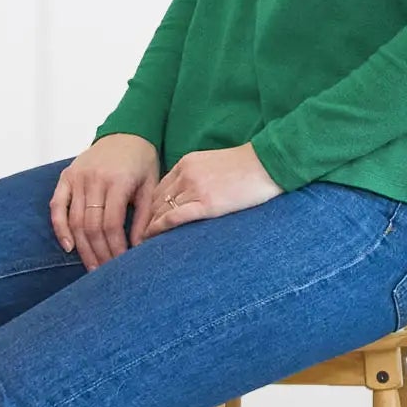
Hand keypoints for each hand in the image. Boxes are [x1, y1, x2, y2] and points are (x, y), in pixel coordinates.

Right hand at [50, 134, 159, 270]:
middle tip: (105, 274)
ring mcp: (77, 177)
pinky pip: (57, 206)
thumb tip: (139, 248)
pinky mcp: (66, 176)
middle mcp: (94, 179)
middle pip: (92, 226)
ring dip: (82, 247)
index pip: (112, 224)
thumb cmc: (142, 161)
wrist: (127, 133)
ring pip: (75, 220)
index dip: (115, 248)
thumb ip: (144, 216)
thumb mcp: (150, 186)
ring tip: (91, 267)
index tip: (121, 265)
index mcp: (118, 181)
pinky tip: (68, 247)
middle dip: (98, 253)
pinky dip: (60, 228)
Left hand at [141, 143, 281, 238]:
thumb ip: (199, 176)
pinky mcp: (207, 204)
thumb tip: (193, 195)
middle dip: (145, 219)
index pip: (159, 187)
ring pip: (162, 210)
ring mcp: (195, 189)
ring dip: (149, 226)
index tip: (146, 221)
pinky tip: (151, 237)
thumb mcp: (216, 164)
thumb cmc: (249, 167)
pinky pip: (174, 217)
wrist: (268, 164)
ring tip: (142, 242)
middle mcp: (186, 174)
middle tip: (137, 236)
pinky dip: (159, 228)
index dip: (151, 206)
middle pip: (156, 200)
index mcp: (188, 163)